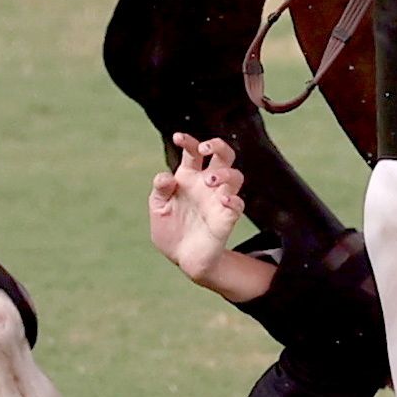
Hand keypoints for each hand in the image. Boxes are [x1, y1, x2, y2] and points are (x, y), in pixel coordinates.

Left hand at [149, 133, 247, 282]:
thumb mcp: (158, 208)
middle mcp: (207, 184)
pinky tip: (222, 200)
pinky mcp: (227, 217)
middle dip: (217, 145)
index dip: (188, 141)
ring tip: (210, 181)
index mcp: (189, 177)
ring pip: (236, 176)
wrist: (182, 258)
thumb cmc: (170, 231)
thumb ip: (160, 190)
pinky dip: (232, 199)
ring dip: (225, 173)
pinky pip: (238, 204)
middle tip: (204, 148)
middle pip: (223, 155)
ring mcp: (219, 200)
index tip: (177, 137)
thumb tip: (165, 177)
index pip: (193, 152)